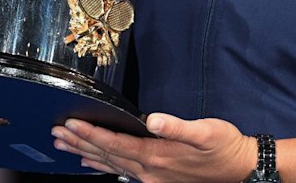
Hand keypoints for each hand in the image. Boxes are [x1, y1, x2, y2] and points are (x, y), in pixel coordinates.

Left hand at [51, 113, 255, 182]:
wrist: (239, 169)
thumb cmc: (223, 146)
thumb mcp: (205, 131)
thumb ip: (177, 126)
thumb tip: (152, 119)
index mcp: (157, 156)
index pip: (115, 144)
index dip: (91, 134)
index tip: (70, 124)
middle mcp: (149, 171)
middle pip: (107, 156)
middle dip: (80, 143)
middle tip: (55, 134)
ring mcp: (151, 177)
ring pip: (111, 165)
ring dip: (86, 154)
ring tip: (65, 146)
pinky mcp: (156, 177)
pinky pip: (121, 171)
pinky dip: (103, 164)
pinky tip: (93, 161)